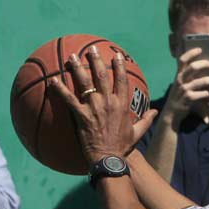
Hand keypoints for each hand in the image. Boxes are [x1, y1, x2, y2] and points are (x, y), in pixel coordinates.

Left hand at [48, 46, 157, 167]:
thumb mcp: (137, 133)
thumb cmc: (122, 147)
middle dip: (96, 60)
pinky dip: (60, 89)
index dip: (119, 66)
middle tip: (91, 49)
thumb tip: (154, 111)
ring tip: (72, 56)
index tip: (116, 55)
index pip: (121, 80)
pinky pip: (69, 99)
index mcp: (122, 105)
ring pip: (84, 82)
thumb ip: (146, 120)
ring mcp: (94, 107)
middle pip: (101, 76)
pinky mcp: (82, 115)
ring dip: (77, 68)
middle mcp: (108, 102)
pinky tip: (53, 80)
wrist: (109, 159)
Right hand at [161, 47, 208, 126]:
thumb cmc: (179, 97)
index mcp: (178, 75)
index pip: (183, 60)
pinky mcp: (187, 99)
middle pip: (192, 67)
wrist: (172, 114)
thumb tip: (198, 66)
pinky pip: (201, 94)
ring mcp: (183, 90)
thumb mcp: (180, 85)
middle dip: (204, 64)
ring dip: (208, 80)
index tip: (200, 49)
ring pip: (198, 81)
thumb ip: (187, 76)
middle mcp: (179, 80)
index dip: (191, 53)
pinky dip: (206, 94)